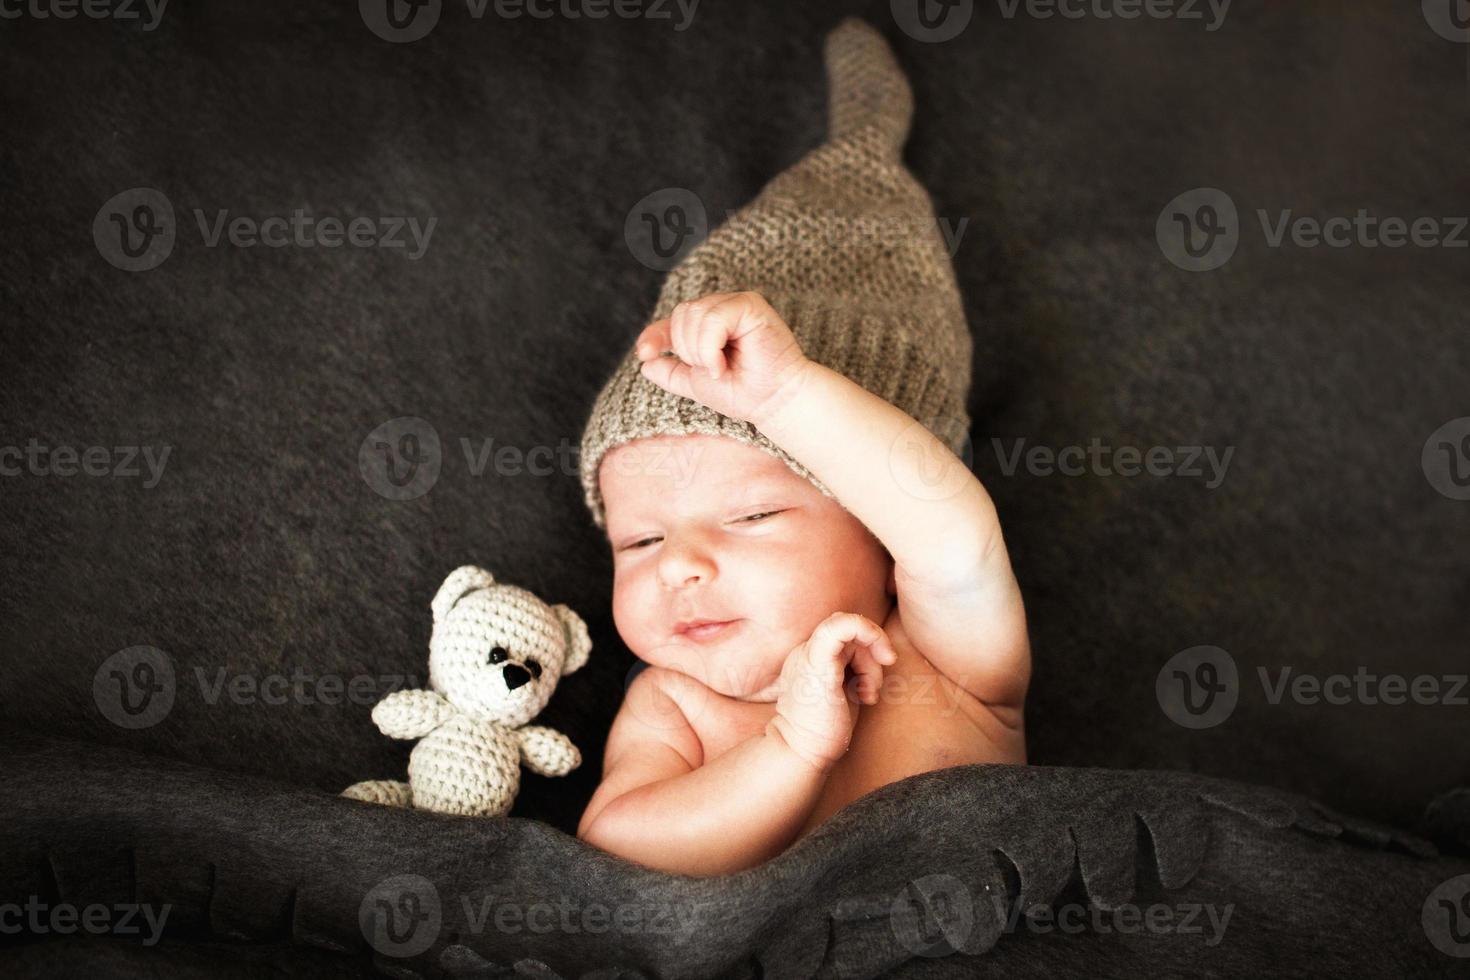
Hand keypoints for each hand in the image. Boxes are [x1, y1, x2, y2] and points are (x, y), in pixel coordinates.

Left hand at [634, 291, 811, 427]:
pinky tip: (722, 363)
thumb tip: (644, 363)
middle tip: (712, 372)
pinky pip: (713, 317)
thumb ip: (670, 373)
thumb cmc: (743, 393)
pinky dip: (710, 346)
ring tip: (719, 369)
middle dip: (687, 351)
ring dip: (700, 351)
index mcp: (707, 326)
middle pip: (680, 315)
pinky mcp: (750, 304)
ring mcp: (735, 304)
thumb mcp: (696, 384)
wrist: (772, 402)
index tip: (644, 354)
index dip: (654, 335)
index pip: (671, 322)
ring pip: (693, 314)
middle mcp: (720, 310)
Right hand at [766, 613, 897, 772]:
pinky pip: (841, 626)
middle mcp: (806, 652)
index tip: (878, 673)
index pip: (843, 633)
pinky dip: (866, 634)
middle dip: (871, 652)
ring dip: (871, 662)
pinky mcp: (816, 662)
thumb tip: (880, 655)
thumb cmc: (825, 731)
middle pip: (849, 630)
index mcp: (811, 659)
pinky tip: (873, 672)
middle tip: (873, 688)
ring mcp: (808, 654)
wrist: (801, 753)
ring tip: (868, 694)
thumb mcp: (844, 692)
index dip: (866, 646)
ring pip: (850, 629)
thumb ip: (854, 669)